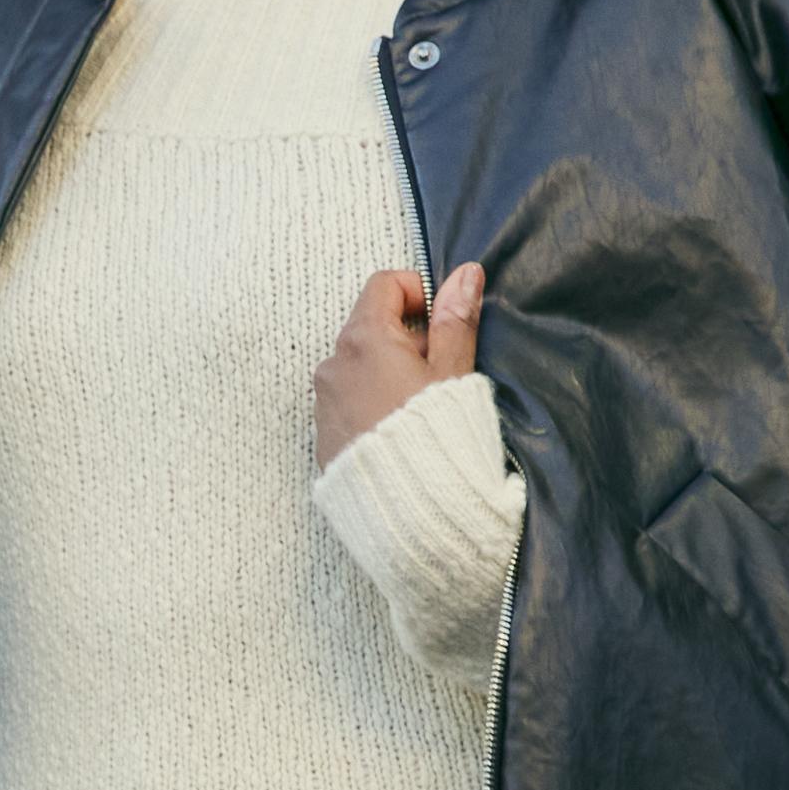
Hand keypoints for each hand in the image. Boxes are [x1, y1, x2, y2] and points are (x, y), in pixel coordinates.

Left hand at [313, 258, 482, 464]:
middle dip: (408, 338)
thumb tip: (464, 275)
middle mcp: (334, 365)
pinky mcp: (324, 436)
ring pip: (359, 366)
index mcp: (365, 339)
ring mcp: (324, 402)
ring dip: (389, 371)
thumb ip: (456, 321)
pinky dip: (372, 402)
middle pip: (370, 326)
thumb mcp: (453, 374)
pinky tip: (399, 433)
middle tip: (441, 371)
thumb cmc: (434, 440)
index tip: (442, 320)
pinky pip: (349, 402)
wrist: (408, 514)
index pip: (384, 285)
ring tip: (420, 407)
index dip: (418, 293)